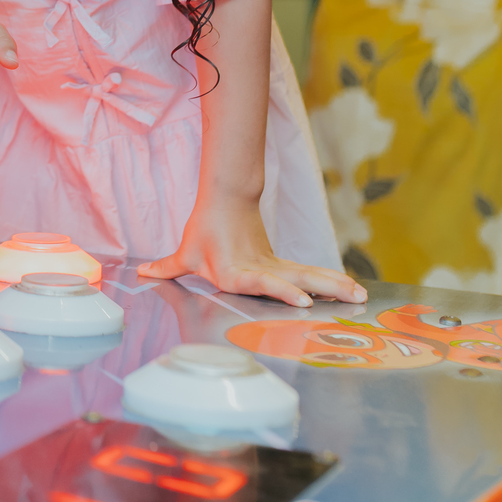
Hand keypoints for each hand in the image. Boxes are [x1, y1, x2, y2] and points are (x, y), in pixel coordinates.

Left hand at [137, 197, 366, 308]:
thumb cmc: (204, 232)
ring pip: (308, 274)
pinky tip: (350, 288)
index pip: (261, 282)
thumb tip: (142, 272)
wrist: (225, 202)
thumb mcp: (185, 253)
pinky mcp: (281, 264)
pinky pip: (308, 273)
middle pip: (296, 278)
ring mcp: (275, 266)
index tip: (300, 299)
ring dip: (334, 284)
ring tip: (359, 293)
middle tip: (349, 296)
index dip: (281, 290)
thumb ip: (167, 267)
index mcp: (237, 272)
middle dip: (323, 289)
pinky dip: (329, 281)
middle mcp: (261, 270)